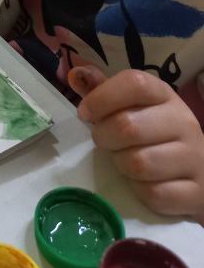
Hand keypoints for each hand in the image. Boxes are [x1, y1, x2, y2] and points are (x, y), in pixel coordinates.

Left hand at [70, 66, 203, 221]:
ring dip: (121, 164)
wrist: (198, 171)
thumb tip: (75, 74)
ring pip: (138, 163)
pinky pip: (152, 193)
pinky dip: (138, 190)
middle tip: (104, 141)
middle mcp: (183, 122)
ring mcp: (194, 158)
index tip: (85, 113)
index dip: (102, 98)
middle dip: (104, 137)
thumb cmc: (154, 134)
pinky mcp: (194, 192)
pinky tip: (141, 182)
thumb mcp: (133, 106)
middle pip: (128, 126)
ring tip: (124, 159)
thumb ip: (103, 90)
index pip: (134, 83)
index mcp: (165, 95)